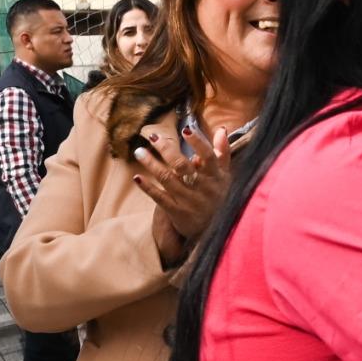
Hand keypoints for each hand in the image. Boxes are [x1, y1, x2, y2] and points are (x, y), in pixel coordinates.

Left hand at [133, 125, 236, 262]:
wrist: (217, 231)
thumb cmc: (219, 196)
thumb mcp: (225, 176)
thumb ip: (223, 153)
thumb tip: (221, 130)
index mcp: (216, 177)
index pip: (208, 157)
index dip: (198, 143)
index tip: (185, 130)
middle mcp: (203, 188)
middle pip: (182, 166)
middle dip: (167, 150)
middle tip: (153, 136)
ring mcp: (189, 201)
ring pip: (168, 179)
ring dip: (152, 164)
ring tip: (139, 152)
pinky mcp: (178, 213)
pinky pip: (160, 198)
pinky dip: (148, 188)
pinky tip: (137, 177)